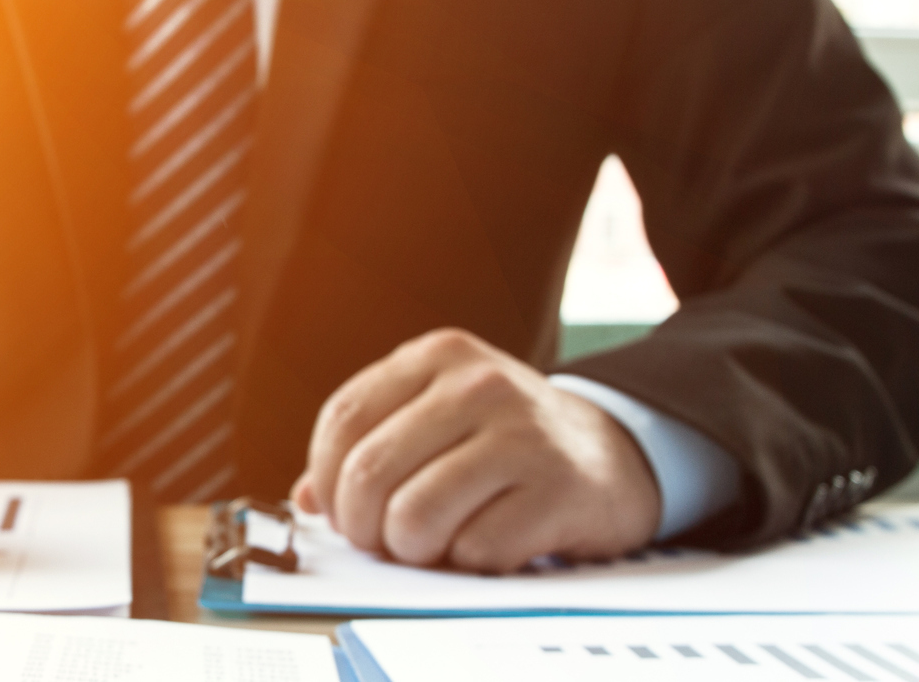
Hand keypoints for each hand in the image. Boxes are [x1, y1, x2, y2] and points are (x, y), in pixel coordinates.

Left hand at [291, 327, 659, 573]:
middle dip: (362, 526)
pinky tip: (488, 544)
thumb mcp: (436, 417)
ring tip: (434, 545)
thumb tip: (306, 498)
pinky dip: (469, 563)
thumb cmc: (503, 443)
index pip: (344, 419)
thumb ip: (369, 446)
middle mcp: (479, 384)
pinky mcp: (558, 489)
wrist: (612, 456)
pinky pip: (474, 549)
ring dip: (413, 551)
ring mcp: (522, 434)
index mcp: (438, 355)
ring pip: (414, 517)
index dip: (326, 478)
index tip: (339, 509)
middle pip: (369, 473)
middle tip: (383, 540)